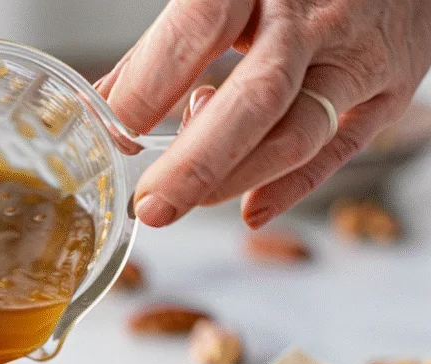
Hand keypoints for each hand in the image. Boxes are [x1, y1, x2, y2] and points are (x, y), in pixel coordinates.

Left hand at [97, 0, 430, 227]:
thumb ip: (166, 47)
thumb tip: (106, 105)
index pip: (199, 28)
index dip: (153, 85)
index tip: (116, 133)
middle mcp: (314, 17)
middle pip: (255, 97)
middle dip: (196, 162)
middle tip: (151, 205)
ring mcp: (359, 55)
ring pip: (296, 132)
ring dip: (235, 178)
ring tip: (184, 202)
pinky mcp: (390, 90)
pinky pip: (340, 150)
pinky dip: (291, 188)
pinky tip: (250, 210)